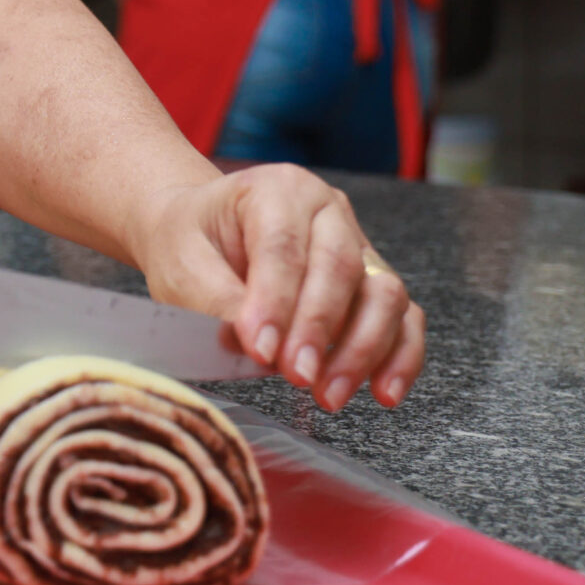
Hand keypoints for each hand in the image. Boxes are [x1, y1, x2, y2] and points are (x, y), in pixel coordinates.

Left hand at [126, 164, 425, 411]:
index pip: (284, 246)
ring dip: (363, 350)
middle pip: (341, 267)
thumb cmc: (190, 242)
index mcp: (277, 189)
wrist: (200, 234)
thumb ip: (214, 301)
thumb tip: (258, 345)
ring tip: (329, 394)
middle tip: (297, 376)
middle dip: (319, 329)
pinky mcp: (374, 284)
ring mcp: (358, 246)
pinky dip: (400, 357)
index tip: (261, 349)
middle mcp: (327, 211)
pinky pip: (405, 319)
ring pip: (384, 294)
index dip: (275, 302)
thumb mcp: (180, 263)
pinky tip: (383, 392)